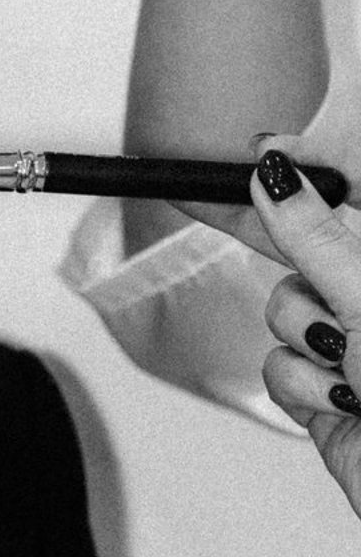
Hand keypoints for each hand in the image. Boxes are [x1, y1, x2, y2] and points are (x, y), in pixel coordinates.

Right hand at [250, 147, 360, 518]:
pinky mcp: (326, 394)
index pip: (339, 202)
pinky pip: (276, 364)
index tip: (249, 150)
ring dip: (305, 341)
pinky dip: (302, 387)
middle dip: (290, 267)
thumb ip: (318, 236)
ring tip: (353, 371)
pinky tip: (345, 406)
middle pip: (299, 253)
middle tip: (211, 211)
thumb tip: (276, 174)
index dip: (293, 177)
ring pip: (280, 310)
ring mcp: (351, 346)